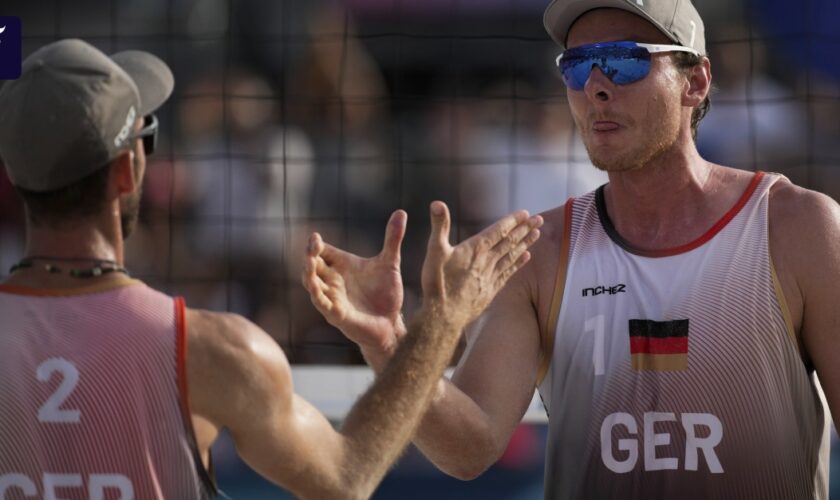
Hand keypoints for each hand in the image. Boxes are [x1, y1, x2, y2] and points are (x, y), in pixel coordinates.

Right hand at [302, 210, 406, 364]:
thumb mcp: (390, 263)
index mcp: (342, 266)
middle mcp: (333, 280)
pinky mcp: (336, 313)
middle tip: (312, 246)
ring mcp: (332, 297)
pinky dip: (318, 295)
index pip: (322, 251)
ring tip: (308, 263)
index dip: (316, 245)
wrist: (391, 323)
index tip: (316, 237)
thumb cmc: (386, 294)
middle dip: (309, 255)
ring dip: (309, 274)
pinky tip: (316, 287)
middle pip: (312, 264)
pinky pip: (322, 303)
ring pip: (312, 283)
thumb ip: (393, 239)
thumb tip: (401, 212)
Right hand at [420, 201, 542, 327]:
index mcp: (475, 249)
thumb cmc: (437, 283)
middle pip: (510, 242)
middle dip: (525, 229)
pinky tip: (526, 258)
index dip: (512, 221)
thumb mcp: (434, 251)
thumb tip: (437, 203)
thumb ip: (439, 226)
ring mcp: (490, 276)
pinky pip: (508, 273)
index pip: (498, 231)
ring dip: (525, 244)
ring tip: (537, 234)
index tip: (526, 213)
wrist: (444, 316)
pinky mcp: (490, 290)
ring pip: (512, 256)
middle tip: (540, 219)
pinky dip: (518, 264)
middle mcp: (487, 261)